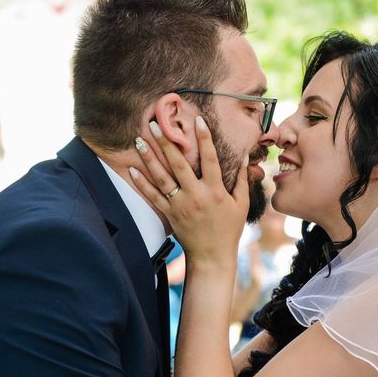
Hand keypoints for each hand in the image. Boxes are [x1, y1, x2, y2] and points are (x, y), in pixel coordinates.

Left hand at [129, 116, 247, 267]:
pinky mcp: (169, 214)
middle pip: (179, 165)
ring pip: (162, 178)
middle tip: (155, 124)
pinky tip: (132, 169)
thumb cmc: (229, 229)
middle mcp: (196, 196)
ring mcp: (180, 205)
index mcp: (215, 191)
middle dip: (166, 143)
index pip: (210, 159)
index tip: (199, 120)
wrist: (212, 256)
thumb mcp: (241, 204)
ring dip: (150, 158)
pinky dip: (142, 183)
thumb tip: (245, 155)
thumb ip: (242, 179)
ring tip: (139, 141)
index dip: (205, 139)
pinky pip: (153, 196)